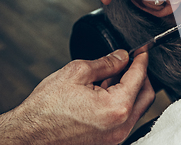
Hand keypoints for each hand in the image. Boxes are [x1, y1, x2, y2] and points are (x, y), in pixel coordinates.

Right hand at [3, 50, 154, 144]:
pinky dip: (121, 104)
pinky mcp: (109, 142)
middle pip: (146, 95)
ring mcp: (116, 137)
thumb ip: (107, 63)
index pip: (140, 77)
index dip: (141, 60)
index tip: (142, 51)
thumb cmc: (46, 109)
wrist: (28, 136)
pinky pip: (125, 119)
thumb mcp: (77, 73)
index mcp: (116, 107)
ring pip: (136, 108)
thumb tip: (122, 56)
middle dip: (141, 76)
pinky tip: (106, 93)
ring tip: (111, 78)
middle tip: (130, 63)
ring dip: (130, 90)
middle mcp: (121, 126)